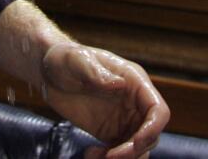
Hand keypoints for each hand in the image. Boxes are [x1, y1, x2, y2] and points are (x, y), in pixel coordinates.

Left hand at [41, 42, 168, 158]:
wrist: (48, 73)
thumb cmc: (64, 59)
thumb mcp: (74, 60)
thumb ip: (95, 71)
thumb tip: (120, 84)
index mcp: (134, 81)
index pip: (158, 110)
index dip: (152, 129)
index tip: (134, 143)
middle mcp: (135, 103)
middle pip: (150, 136)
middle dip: (134, 151)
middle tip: (108, 156)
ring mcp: (125, 120)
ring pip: (138, 149)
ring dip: (122, 158)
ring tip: (94, 156)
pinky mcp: (111, 132)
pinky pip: (120, 153)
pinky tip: (90, 154)